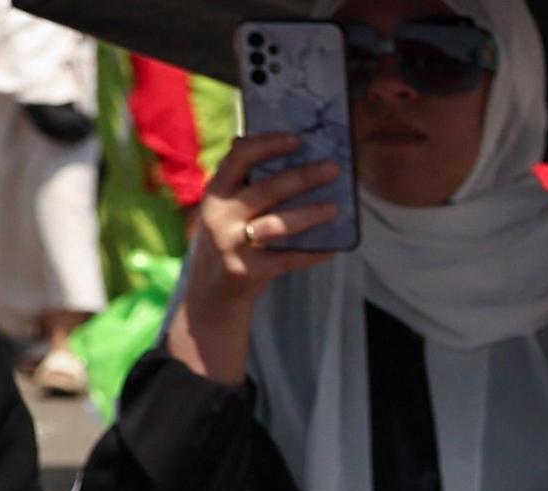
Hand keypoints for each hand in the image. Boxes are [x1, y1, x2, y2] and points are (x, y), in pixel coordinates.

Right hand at [169, 133, 340, 383]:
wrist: (211, 293)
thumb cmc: (230, 238)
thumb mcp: (227, 208)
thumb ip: (245, 182)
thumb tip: (280, 145)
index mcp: (215, 192)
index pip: (238, 158)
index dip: (268, 145)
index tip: (298, 140)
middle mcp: (219, 215)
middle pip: (265, 190)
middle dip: (302, 177)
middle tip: (333, 168)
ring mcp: (231, 244)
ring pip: (276, 225)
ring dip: (309, 215)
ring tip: (336, 208)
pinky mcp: (246, 272)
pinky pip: (287, 259)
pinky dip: (313, 253)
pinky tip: (335, 247)